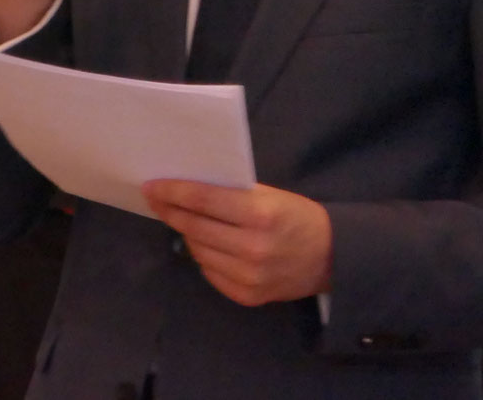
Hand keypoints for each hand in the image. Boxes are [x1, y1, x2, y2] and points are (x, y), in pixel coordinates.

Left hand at [143, 180, 333, 305]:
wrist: (331, 258)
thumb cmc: (298, 217)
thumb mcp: (272, 196)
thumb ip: (235, 195)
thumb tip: (191, 190)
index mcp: (260, 214)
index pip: (204, 200)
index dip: (174, 192)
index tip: (151, 186)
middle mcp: (251, 248)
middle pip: (195, 227)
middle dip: (170, 210)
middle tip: (155, 199)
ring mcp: (248, 276)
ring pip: (199, 251)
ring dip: (187, 233)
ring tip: (183, 219)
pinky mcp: (247, 296)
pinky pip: (210, 272)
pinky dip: (205, 256)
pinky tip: (207, 244)